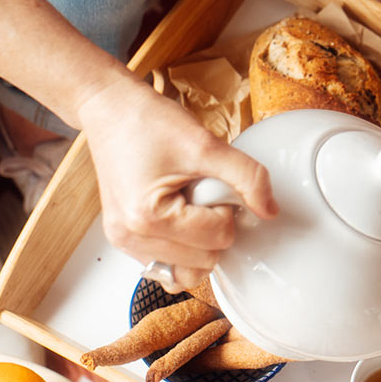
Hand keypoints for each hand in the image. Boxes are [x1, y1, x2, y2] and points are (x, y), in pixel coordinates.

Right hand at [76, 76, 276, 290]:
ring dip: (199, 244)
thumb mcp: (206, 145)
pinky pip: (167, 267)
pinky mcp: (124, 239)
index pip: (217, 238)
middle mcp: (130, 237)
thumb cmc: (148, 122)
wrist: (110, 108)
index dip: (226, 210)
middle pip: (204, 262)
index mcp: (147, 218)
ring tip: (188, 206)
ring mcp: (124, 242)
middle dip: (213, 229)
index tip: (211, 184)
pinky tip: (180, 220)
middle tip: (200, 193)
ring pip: (187, 273)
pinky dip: (183, 251)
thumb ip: (247, 177)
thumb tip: (270, 210)